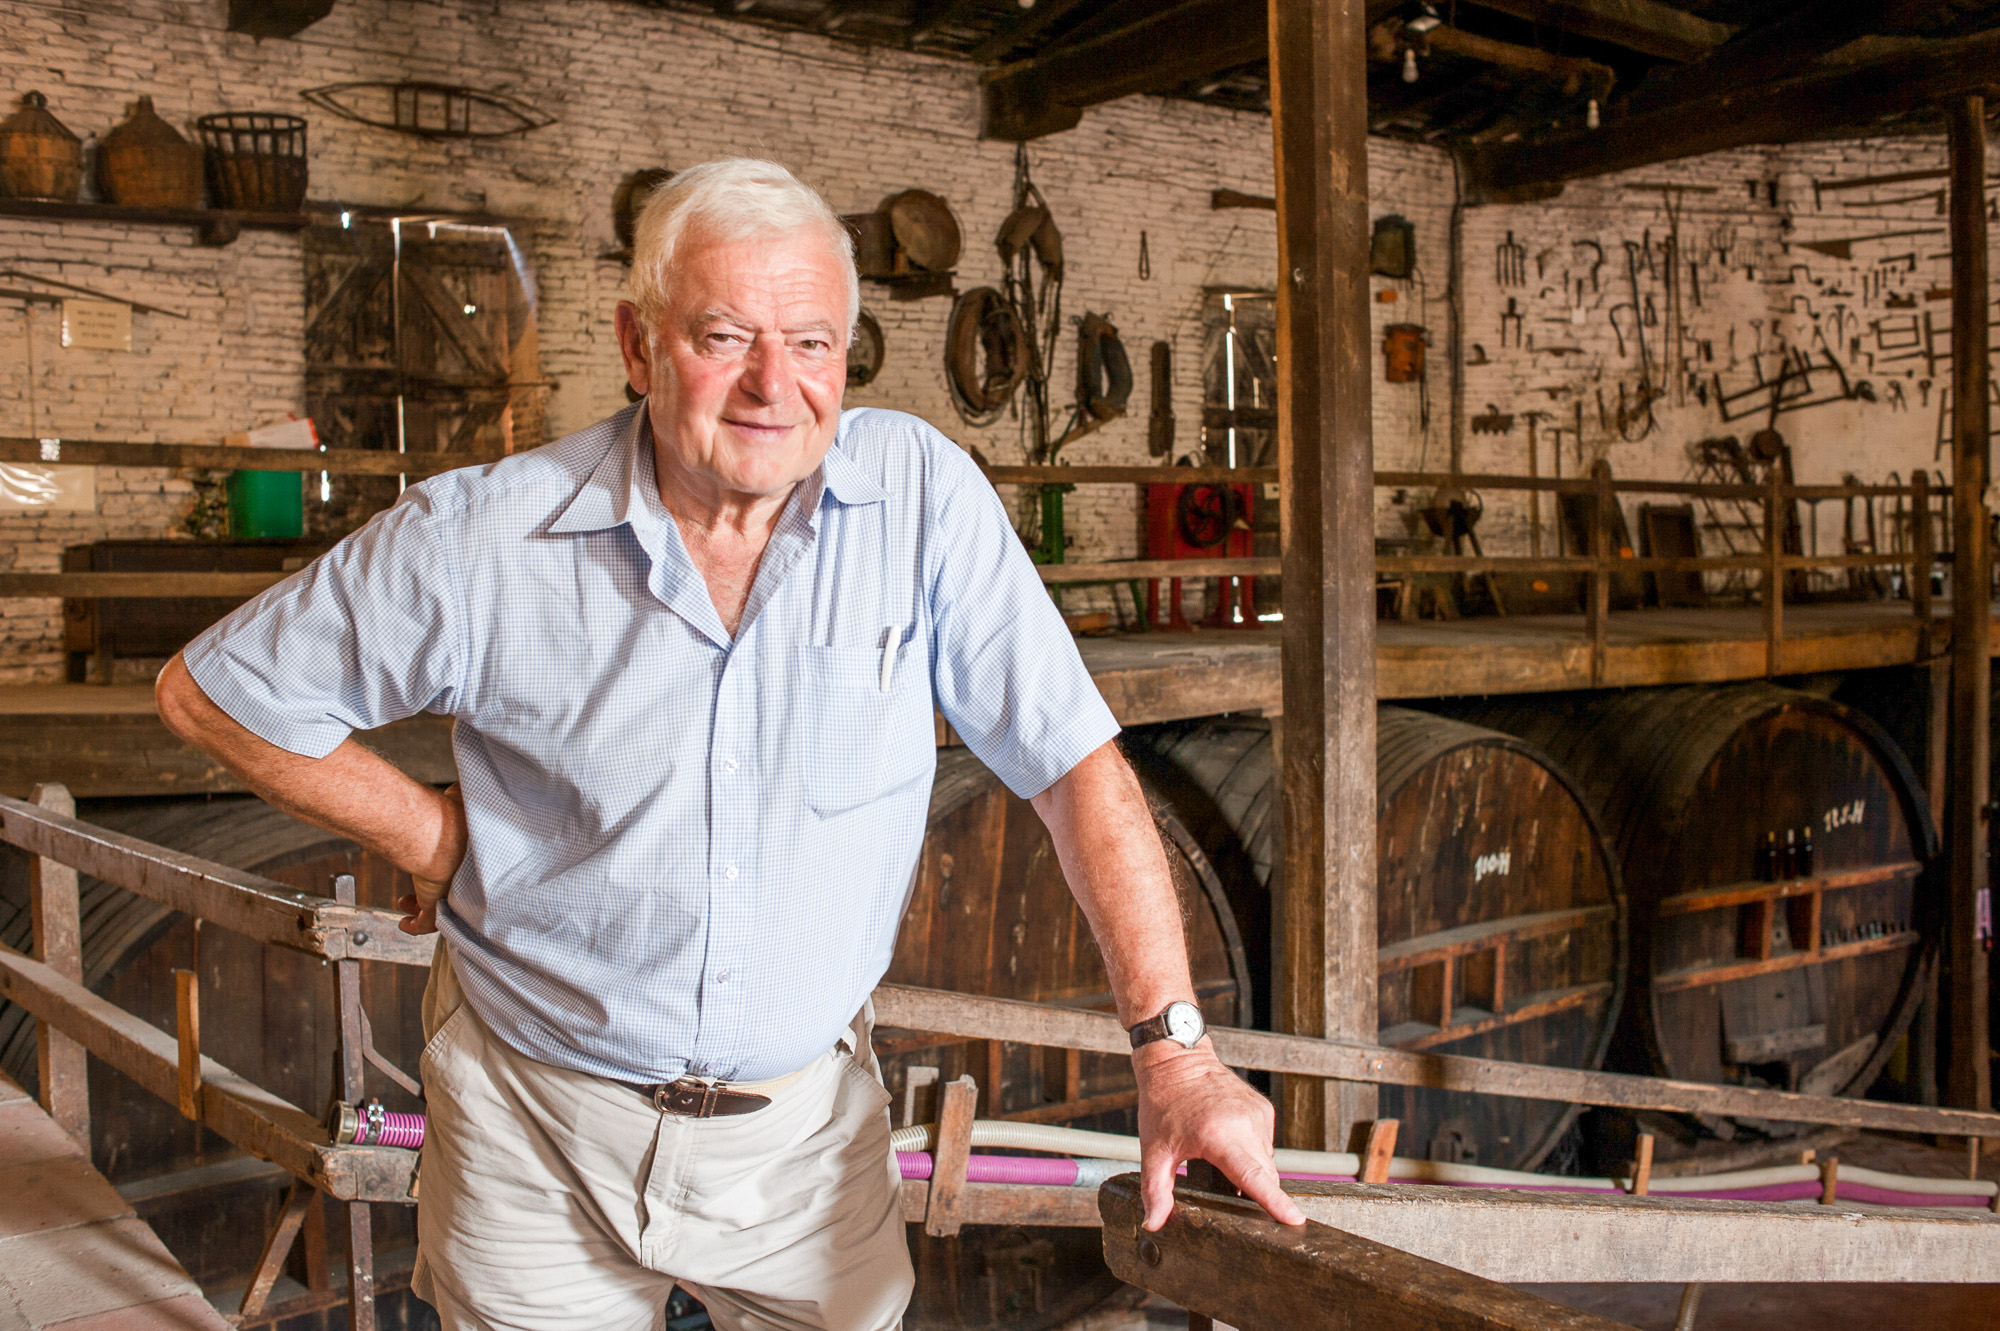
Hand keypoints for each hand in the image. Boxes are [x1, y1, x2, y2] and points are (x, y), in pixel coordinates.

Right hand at [396, 784, 465, 935]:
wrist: (436, 831)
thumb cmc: (450, 813)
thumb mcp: (460, 796)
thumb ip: (462, 791)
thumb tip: (465, 781)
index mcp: (472, 853)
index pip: (467, 865)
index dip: (454, 866)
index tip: (442, 862)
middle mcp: (464, 874)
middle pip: (454, 887)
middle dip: (438, 887)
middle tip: (425, 886)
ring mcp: (452, 889)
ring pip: (440, 906)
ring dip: (422, 906)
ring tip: (409, 903)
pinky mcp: (435, 900)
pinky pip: (427, 922)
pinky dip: (416, 925)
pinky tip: (406, 923)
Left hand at [1132, 1039, 1305, 1230]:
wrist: (1177, 1059)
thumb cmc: (1163, 1102)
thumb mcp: (1155, 1150)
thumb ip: (1156, 1190)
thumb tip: (1153, 1223)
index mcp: (1218, 1136)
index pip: (1253, 1176)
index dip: (1275, 1202)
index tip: (1295, 1219)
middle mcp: (1244, 1123)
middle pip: (1265, 1175)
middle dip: (1257, 1193)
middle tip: (1231, 1196)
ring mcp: (1257, 1114)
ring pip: (1267, 1161)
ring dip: (1253, 1170)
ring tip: (1223, 1160)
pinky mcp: (1264, 1108)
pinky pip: (1266, 1143)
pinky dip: (1253, 1151)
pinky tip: (1231, 1142)